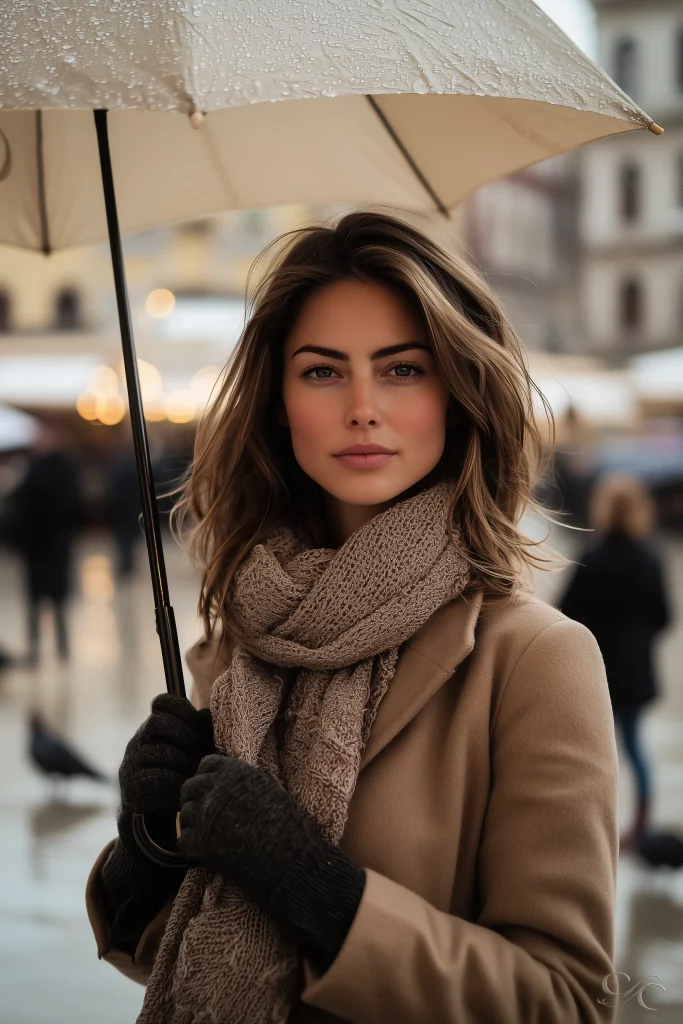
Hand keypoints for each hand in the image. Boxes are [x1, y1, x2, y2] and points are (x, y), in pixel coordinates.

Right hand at [117, 693, 213, 843]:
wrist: (159, 820)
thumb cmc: (183, 777)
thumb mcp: (194, 751)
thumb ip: (202, 731)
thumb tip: (211, 716)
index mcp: (154, 728)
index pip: (162, 702)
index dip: (182, 708)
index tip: (199, 723)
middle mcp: (137, 743)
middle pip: (156, 722)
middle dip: (184, 735)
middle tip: (199, 751)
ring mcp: (130, 766)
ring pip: (156, 752)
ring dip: (183, 762)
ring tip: (196, 773)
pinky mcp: (131, 790)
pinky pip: (155, 780)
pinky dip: (176, 784)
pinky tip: (185, 789)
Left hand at [178, 754, 364, 967]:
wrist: (289, 862)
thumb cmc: (288, 826)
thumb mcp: (269, 789)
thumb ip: (243, 781)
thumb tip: (228, 782)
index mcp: (235, 772)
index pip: (206, 764)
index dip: (208, 776)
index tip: (212, 787)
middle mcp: (215, 788)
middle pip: (190, 787)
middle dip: (196, 797)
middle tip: (207, 813)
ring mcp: (204, 816)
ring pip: (186, 812)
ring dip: (195, 821)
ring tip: (211, 833)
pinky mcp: (197, 843)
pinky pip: (183, 838)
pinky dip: (193, 844)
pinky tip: (207, 850)